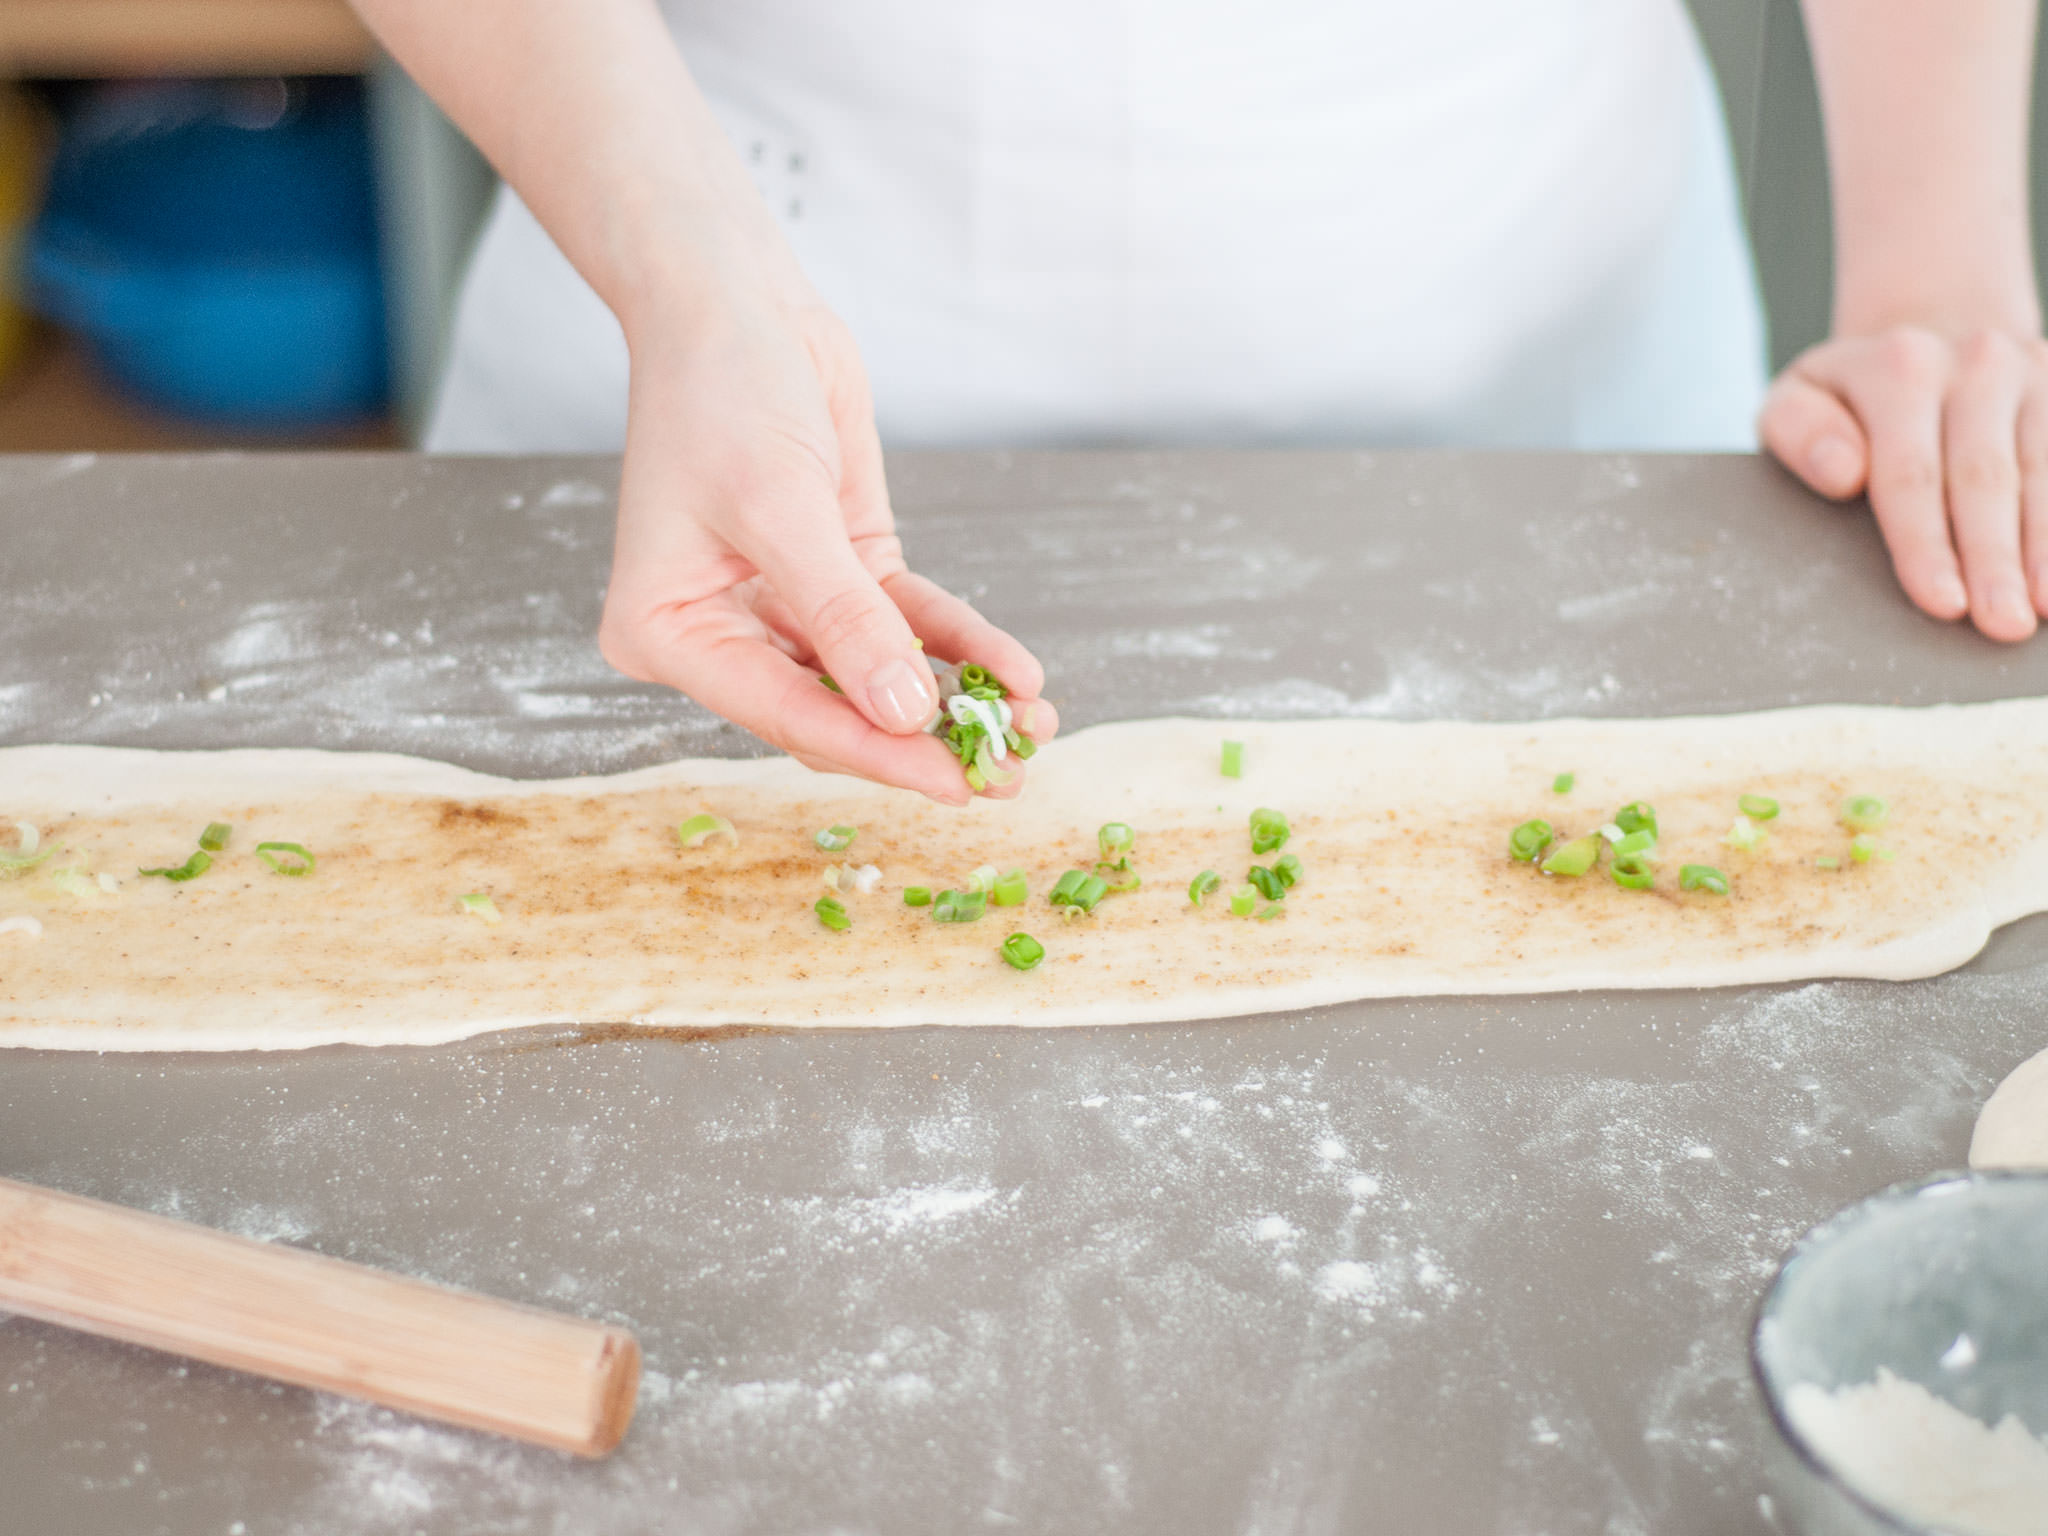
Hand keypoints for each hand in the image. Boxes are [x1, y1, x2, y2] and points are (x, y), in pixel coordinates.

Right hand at [597, 289, 1054, 803]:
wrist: (737, 302)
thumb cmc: (720, 390)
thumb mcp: (779, 506)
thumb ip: (843, 616)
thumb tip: (904, 715)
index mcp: (669, 634)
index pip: (783, 715)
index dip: (874, 753)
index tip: (952, 784)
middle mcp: (723, 633)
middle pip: (833, 710)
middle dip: (924, 740)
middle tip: (1009, 773)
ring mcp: (785, 608)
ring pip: (876, 676)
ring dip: (955, 699)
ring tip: (1033, 725)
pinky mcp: (841, 572)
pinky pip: (906, 620)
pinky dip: (959, 643)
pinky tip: (1015, 668)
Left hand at [1762, 325, 2047, 641]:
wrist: (1929, 338)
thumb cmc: (1848, 397)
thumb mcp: (1798, 400)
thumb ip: (1799, 432)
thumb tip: (1842, 473)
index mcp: (1900, 367)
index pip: (1911, 475)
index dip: (1927, 545)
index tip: (1942, 604)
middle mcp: (1974, 361)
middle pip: (1985, 479)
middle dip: (1993, 560)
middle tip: (2002, 626)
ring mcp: (2032, 369)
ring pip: (2041, 473)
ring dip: (2042, 548)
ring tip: (2040, 611)